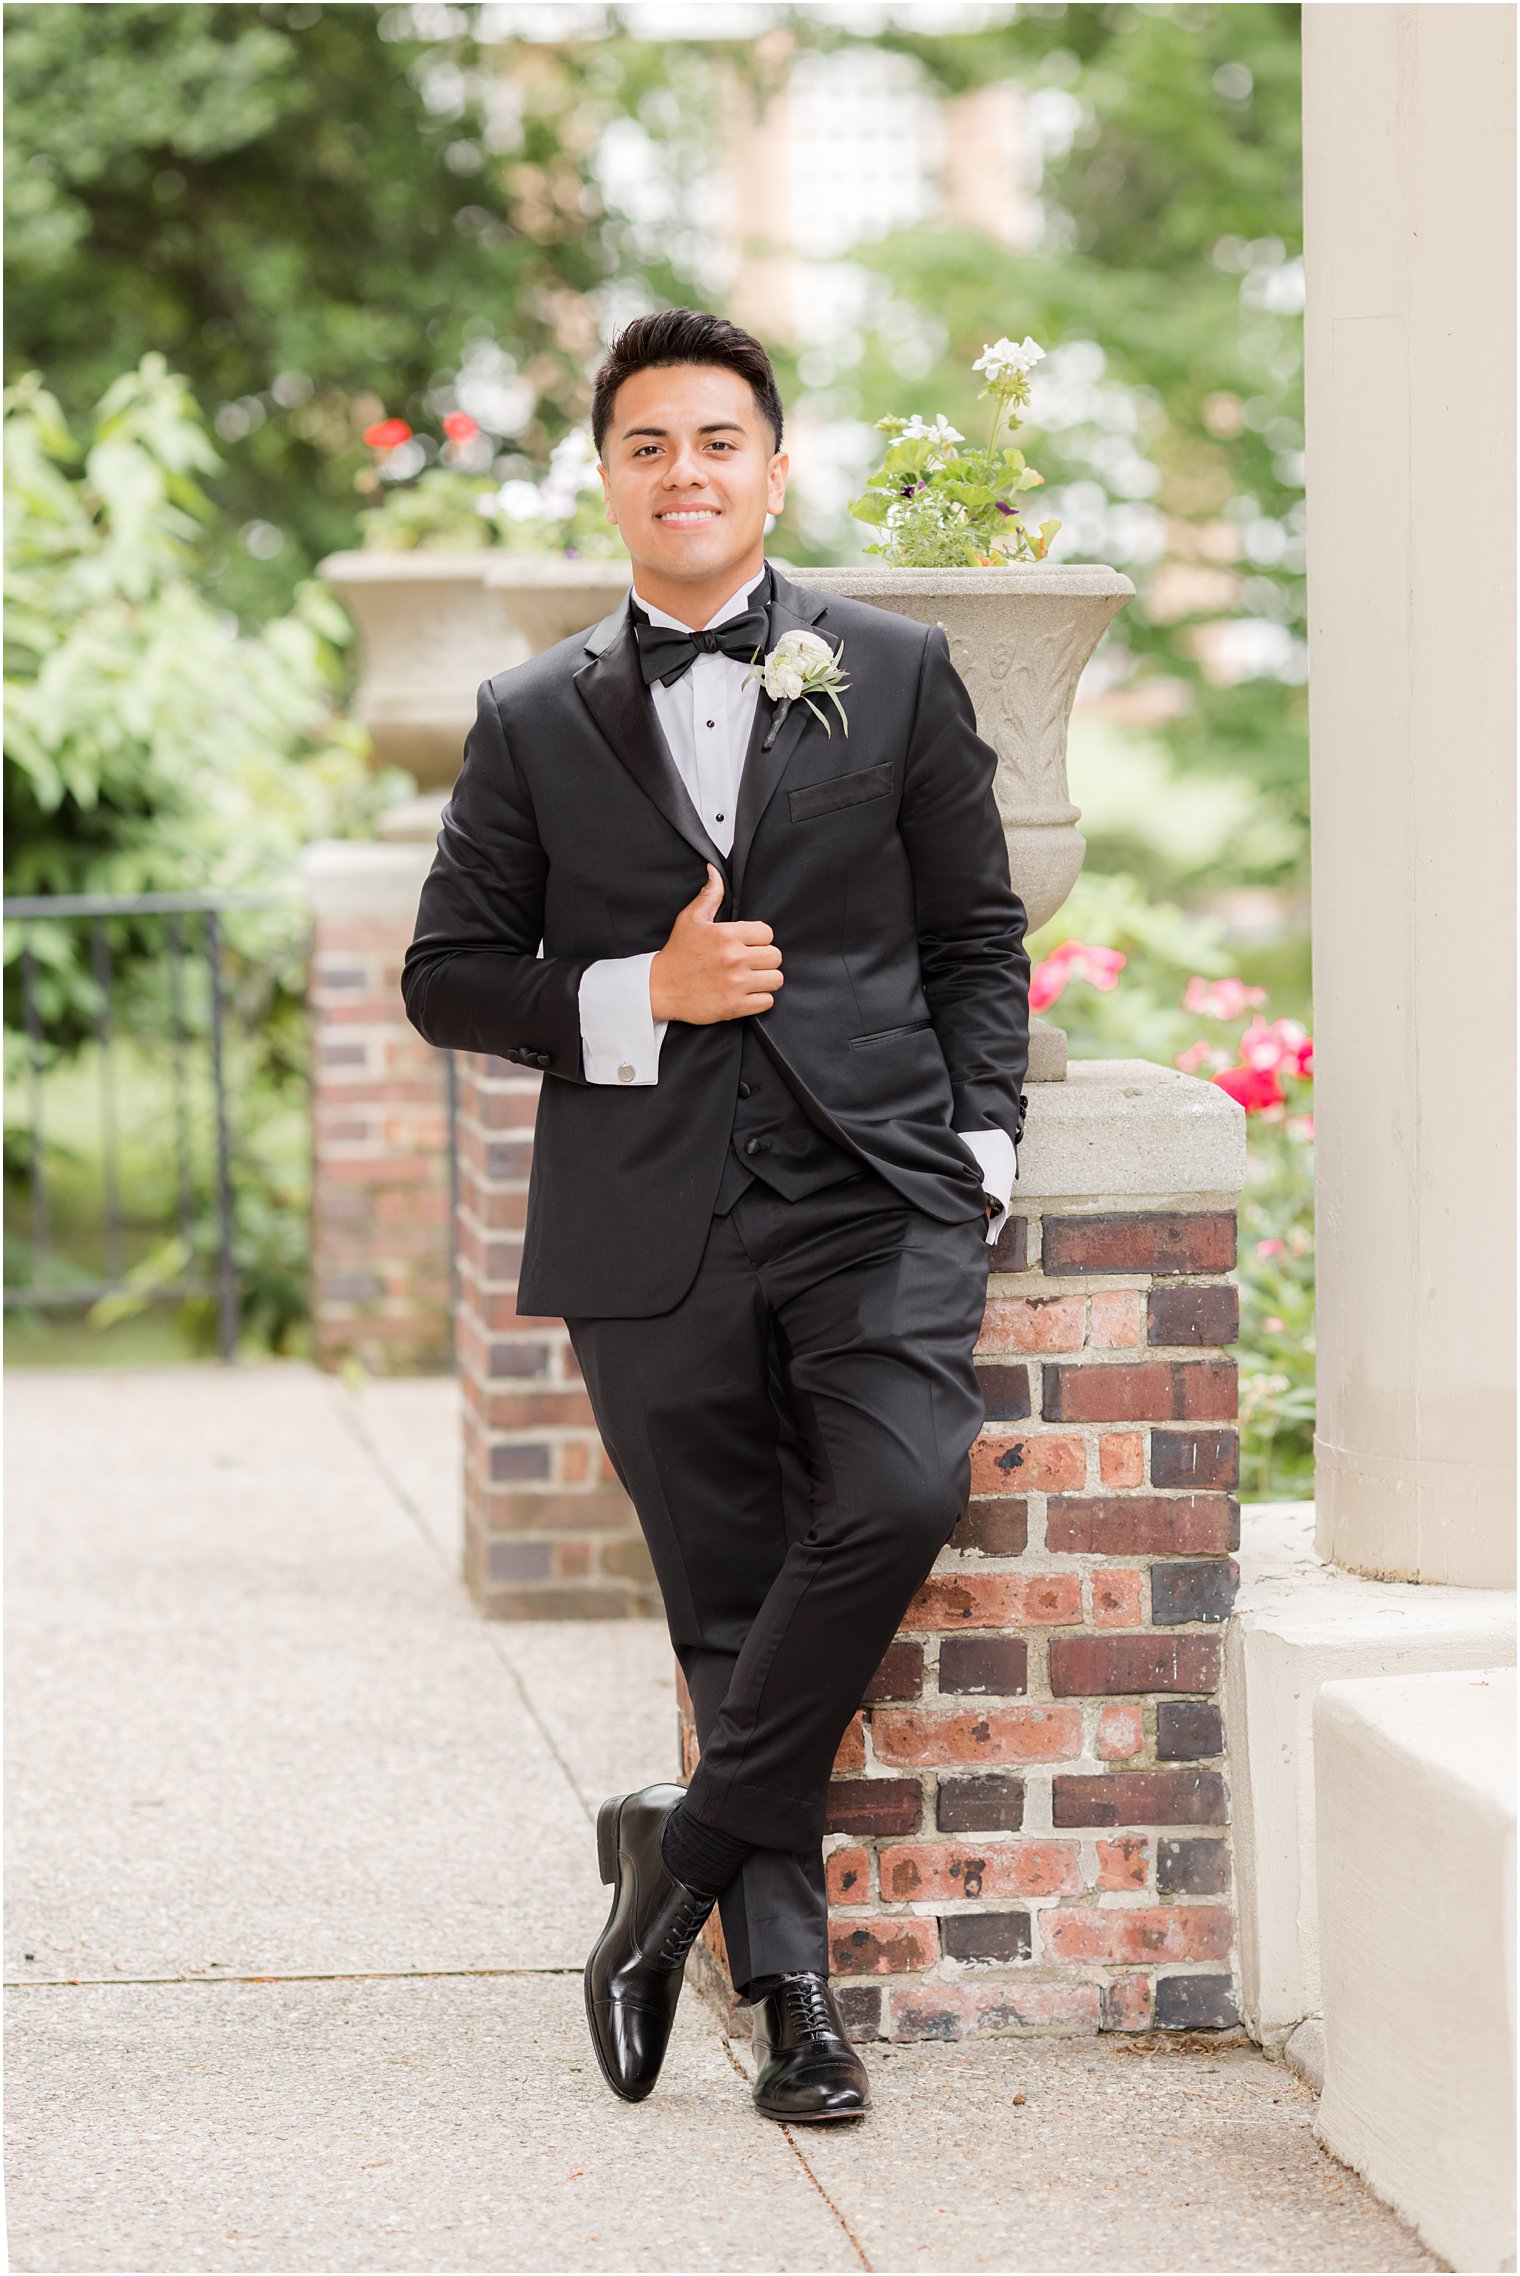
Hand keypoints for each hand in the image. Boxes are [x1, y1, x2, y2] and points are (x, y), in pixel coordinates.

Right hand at [649, 865, 783, 1024]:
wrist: (659, 988)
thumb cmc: (677, 954)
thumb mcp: (690, 919)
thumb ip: (709, 895)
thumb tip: (714, 871)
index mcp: (726, 935)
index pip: (767, 933)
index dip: (760, 939)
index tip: (749, 945)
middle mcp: (734, 958)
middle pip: (775, 956)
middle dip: (765, 959)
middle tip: (751, 963)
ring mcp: (736, 984)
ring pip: (775, 979)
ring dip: (766, 980)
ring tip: (751, 978)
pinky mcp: (735, 1006)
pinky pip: (767, 1001)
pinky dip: (760, 999)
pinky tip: (747, 994)